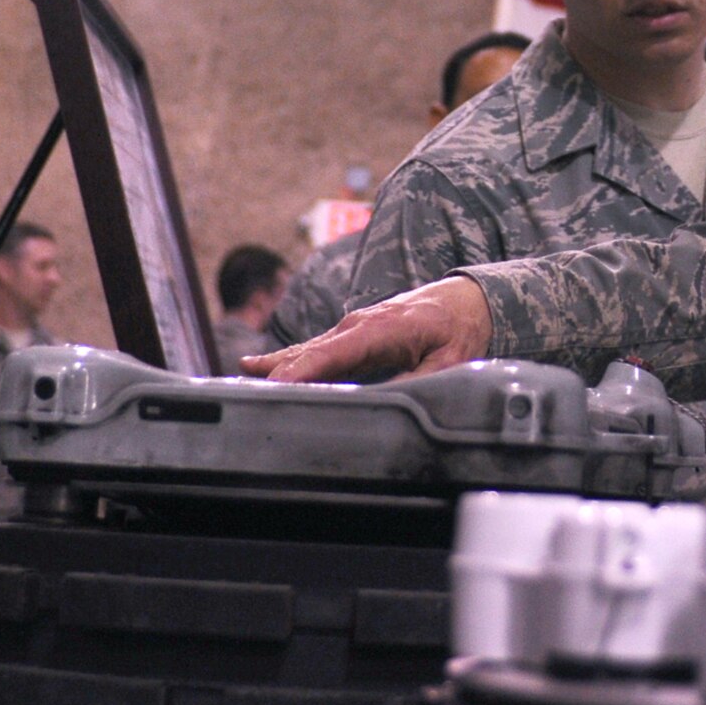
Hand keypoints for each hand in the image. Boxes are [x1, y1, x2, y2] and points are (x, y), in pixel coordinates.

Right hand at [240, 276, 494, 383]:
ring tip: (241, 381)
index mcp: (381, 329)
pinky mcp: (351, 335)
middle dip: (278, 374)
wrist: (465, 300)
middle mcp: (358, 325)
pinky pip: (314, 350)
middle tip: (246, 396)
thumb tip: (388, 403)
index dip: (302, 370)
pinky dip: (287, 360)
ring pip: (307, 351)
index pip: (331, 353)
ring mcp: (351, 328)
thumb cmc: (457, 329)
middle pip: (310, 353)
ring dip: (276, 367)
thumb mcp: (449, 361)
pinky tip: (257, 367)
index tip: (276, 385)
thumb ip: (416, 381)